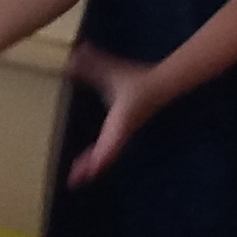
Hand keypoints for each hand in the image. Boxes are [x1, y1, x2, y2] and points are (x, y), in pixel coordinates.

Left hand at [63, 46, 156, 184]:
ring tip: (78, 178)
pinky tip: (86, 166)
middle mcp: (121, 131)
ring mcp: (122, 134)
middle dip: (91, 168)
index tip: (88, 170)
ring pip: (107, 155)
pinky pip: (108, 149)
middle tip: (75, 181)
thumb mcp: (112, 71)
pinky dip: (97, 159)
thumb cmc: (136, 80)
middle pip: (106, 155)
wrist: (161, 84)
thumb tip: (75, 55)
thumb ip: (92, 64)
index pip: (109, 142)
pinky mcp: (122, 133)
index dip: (99, 156)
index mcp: (119, 120)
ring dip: (93, 167)